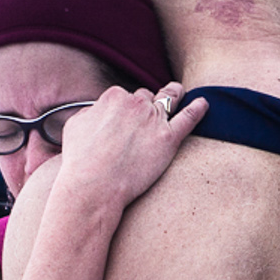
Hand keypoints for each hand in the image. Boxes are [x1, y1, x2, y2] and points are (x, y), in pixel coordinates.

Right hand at [54, 83, 206, 211]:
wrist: (94, 185)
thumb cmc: (80, 160)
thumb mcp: (75, 126)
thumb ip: (89, 113)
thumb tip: (96, 111)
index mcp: (113, 97)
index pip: (123, 96)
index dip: (122, 110)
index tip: (120, 122)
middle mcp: (136, 103)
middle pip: (145, 98)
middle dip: (143, 106)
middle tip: (141, 121)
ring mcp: (154, 119)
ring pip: (168, 100)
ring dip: (173, 95)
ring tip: (178, 93)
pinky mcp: (169, 138)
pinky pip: (188, 118)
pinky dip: (198, 109)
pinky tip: (205, 104)